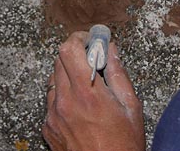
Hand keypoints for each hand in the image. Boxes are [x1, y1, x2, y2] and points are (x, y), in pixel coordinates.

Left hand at [43, 32, 144, 150]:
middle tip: (92, 61)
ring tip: (87, 89)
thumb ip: (118, 72)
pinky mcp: (48, 127)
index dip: (79, 39)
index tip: (90, 40)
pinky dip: (63, 97)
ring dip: (68, 75)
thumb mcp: (131, 106)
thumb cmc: (123, 145)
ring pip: (54, 79)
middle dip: (75, 54)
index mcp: (87, 93)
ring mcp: (53, 115)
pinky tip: (80, 109)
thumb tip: (110, 48)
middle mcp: (65, 101)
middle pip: (59, 59)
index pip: (69, 49)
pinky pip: (51, 101)